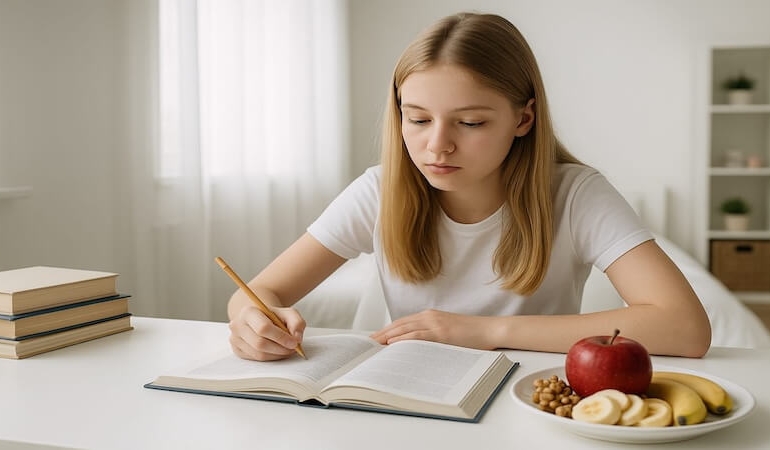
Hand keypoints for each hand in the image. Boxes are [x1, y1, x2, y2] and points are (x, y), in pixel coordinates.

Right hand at [228, 304, 305, 360]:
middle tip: (293, 349)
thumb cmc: (273, 316)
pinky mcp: (237, 350)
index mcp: (248, 312)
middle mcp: (237, 325)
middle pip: (260, 343)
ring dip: (277, 355)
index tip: (294, 342)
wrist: (258, 318)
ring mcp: (235, 339)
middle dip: (280, 349)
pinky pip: (256, 359)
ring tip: (287, 350)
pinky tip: (277, 352)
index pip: (263, 328)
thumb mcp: (288, 313)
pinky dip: (270, 358)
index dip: (280, 337)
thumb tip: (297, 338)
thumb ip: (296, 322)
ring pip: (258, 354)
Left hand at [370, 309, 498, 349]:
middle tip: (367, 344)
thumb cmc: (470, 334)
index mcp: (429, 316)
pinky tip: (392, 343)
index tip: (374, 338)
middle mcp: (429, 317)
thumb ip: (430, 335)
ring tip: (374, 346)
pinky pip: (418, 336)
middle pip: (399, 325)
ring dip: (387, 337)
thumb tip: (413, 348)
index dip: (386, 330)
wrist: (489, 329)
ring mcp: (435, 324)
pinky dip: (403, 339)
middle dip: (381, 334)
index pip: (401, 322)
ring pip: (405, 329)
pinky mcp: (442, 333)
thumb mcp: (446, 331)